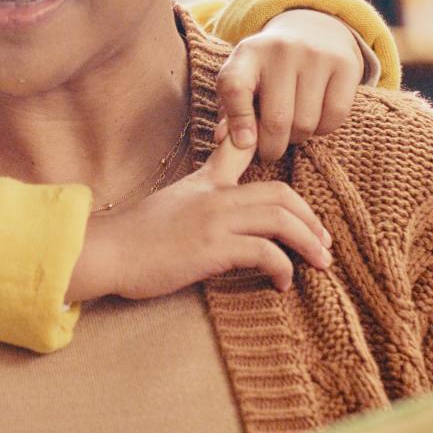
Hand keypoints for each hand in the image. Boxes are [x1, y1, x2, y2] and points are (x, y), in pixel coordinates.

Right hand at [66, 134, 332, 303]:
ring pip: (281, 219)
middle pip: (281, 194)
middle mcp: (215, 194)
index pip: (241, 149)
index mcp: (206, 182)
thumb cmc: (136, 238)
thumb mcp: (171, 205)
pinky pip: (265, 252)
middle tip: (323, 241)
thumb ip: (198, 201)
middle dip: (310, 218)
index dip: (270, 149)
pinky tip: (283, 283)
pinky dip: (282, 267)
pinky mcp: (212, 248)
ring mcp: (215, 219)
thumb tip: (221, 219)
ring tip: (320, 262)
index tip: (292, 170)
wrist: (109, 252)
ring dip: (308, 242)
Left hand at [217, 9, 364, 163]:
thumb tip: (224, 141)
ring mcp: (316, 55)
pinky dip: (323, 129)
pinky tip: (315, 120)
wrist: (312, 29)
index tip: (244, 143)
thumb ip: (230, 111)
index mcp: (248, 53)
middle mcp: (282, 49)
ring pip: (306, 123)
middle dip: (272, 147)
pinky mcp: (345, 64)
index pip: (234, 87)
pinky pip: (334, 117)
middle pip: (276, 120)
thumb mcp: (244, 80)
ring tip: (292, 130)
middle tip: (270, 150)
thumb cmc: (269, 69)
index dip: (237, 121)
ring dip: (298, 138)